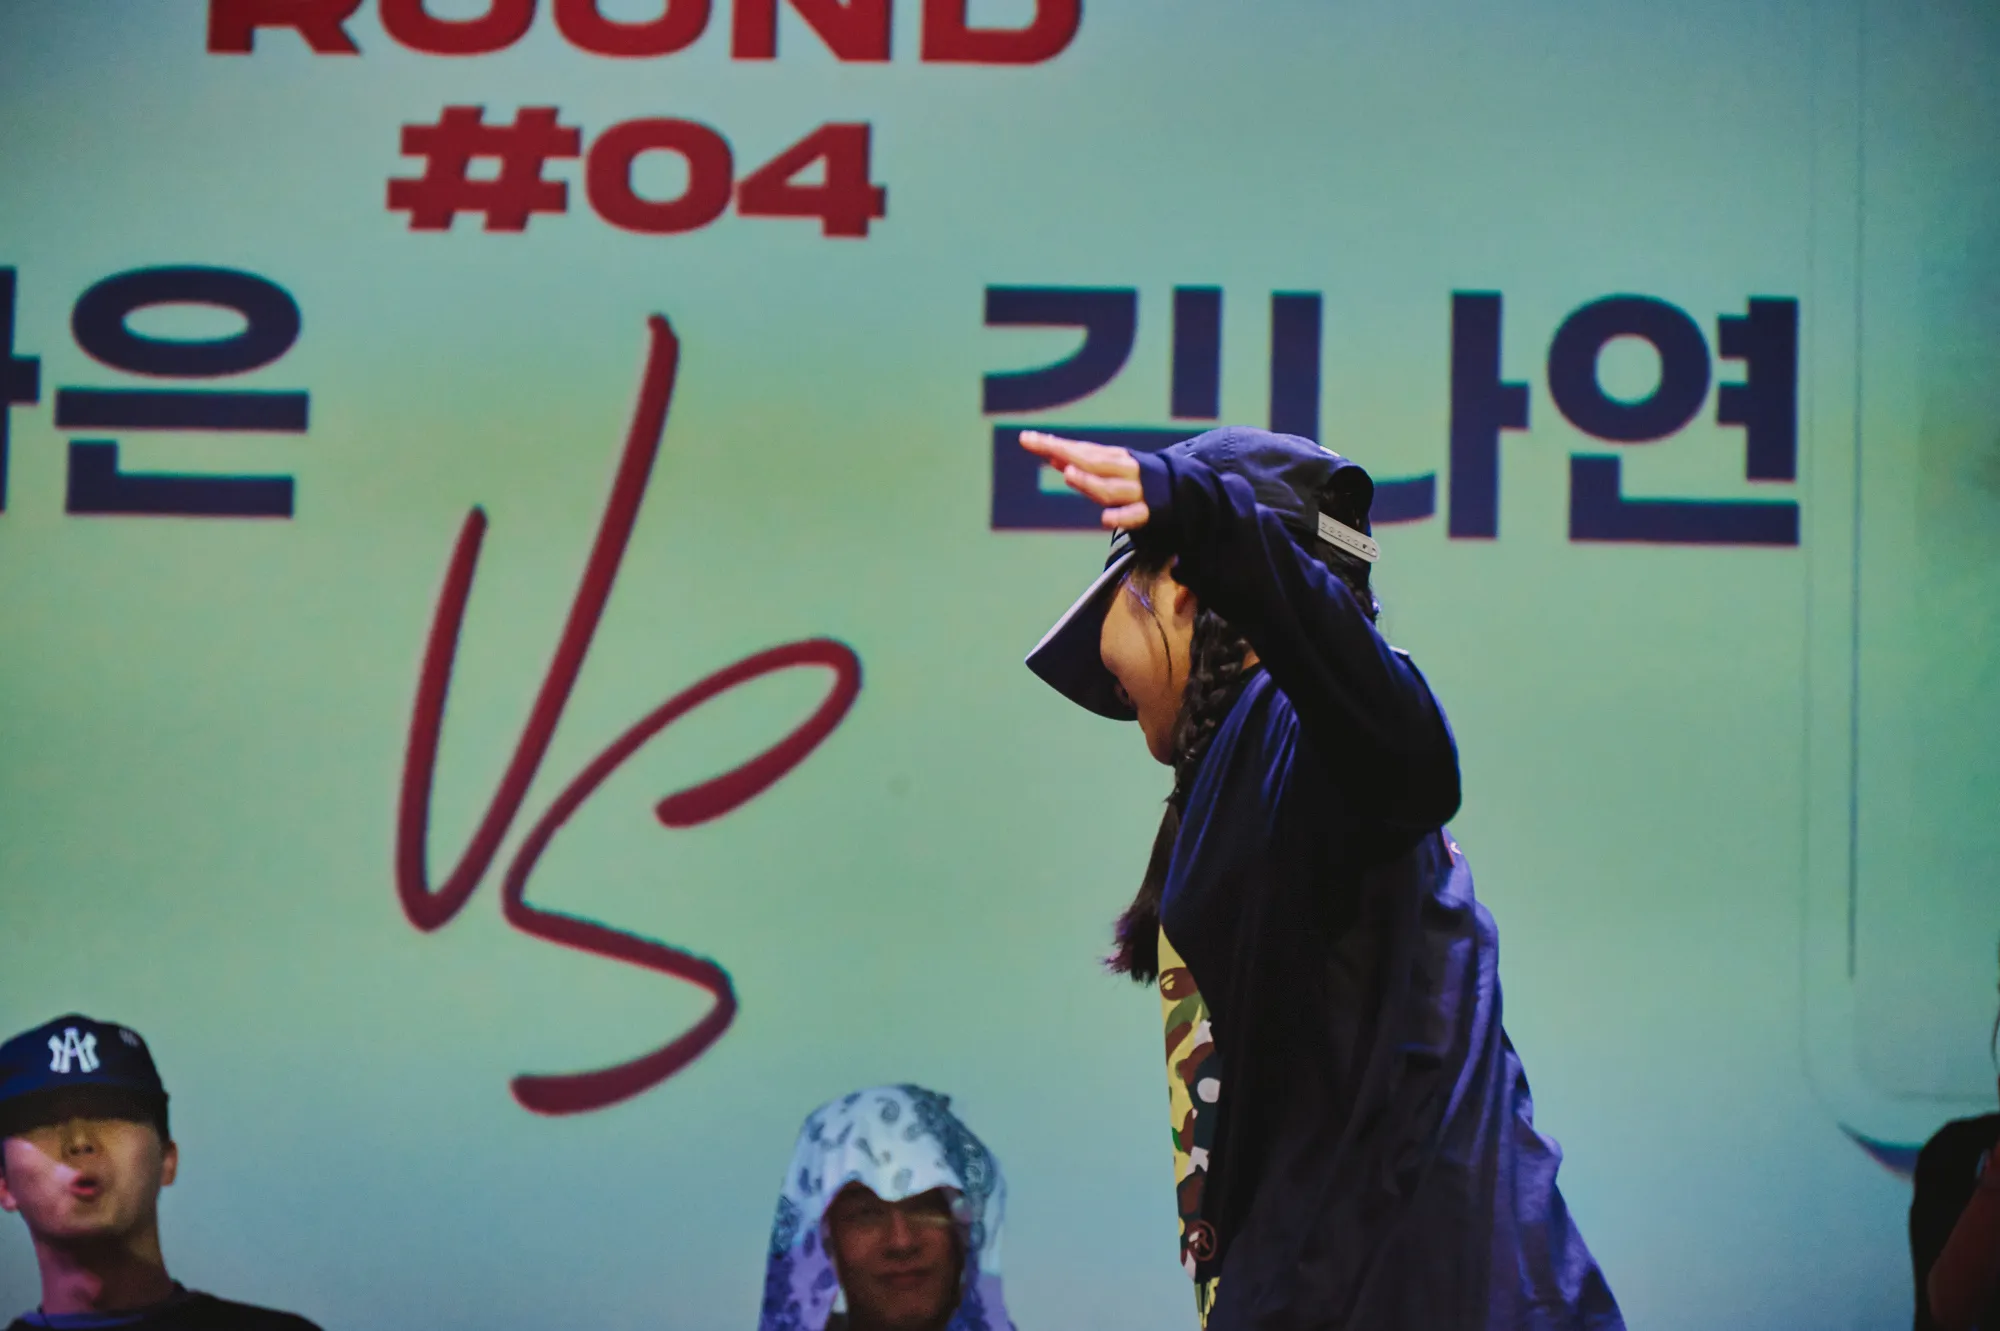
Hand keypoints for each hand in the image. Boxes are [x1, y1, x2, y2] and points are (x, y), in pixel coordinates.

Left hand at [1019, 431, 1149, 529]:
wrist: (1185, 489)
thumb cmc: (1135, 479)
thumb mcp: (1110, 467)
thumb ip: (1082, 463)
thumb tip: (1050, 454)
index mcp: (1114, 457)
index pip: (1080, 450)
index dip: (1054, 445)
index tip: (1027, 439)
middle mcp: (1124, 470)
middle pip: (1093, 462)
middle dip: (1068, 455)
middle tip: (1045, 449)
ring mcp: (1136, 491)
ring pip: (1110, 488)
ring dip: (1090, 482)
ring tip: (1069, 475)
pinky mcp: (1148, 512)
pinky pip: (1134, 515)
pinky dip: (1121, 516)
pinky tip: (1106, 519)